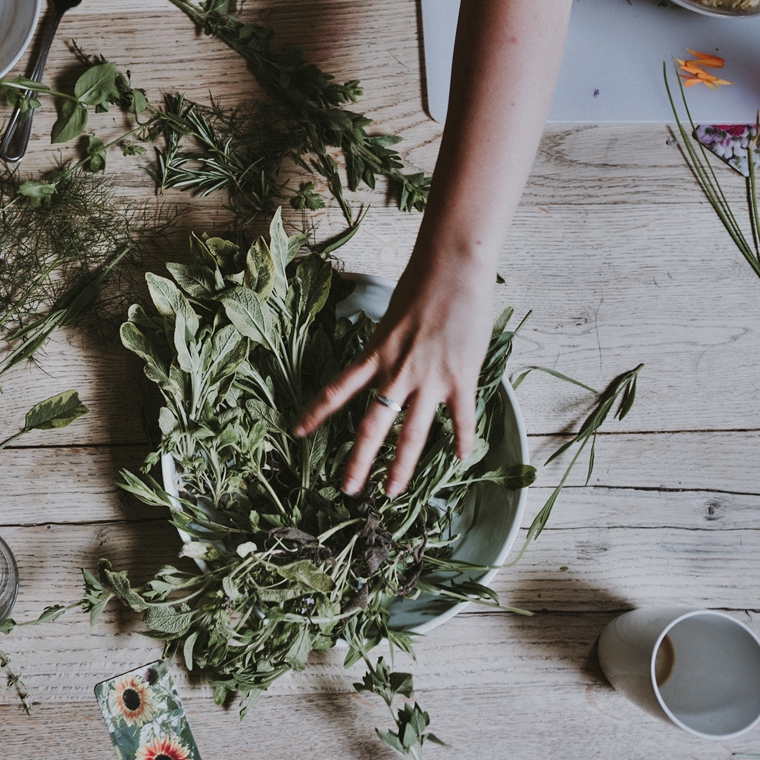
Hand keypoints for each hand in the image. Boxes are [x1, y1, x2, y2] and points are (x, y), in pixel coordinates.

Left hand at [293, 255, 494, 496]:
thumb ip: (386, 345)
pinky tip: (461, 460)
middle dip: (358, 461)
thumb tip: (386, 360)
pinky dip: (462, 441)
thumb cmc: (421, 284)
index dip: (316, 413)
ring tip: (393, 491)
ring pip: (412, 433)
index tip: (297, 433)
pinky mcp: (460, 378)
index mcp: (375, 354)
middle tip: (348, 490)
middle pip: (373, 425)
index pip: (338, 390)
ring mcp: (429, 379)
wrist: (453, 269)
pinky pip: (461, 418)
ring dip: (401, 466)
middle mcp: (397, 372)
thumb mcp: (390, 318)